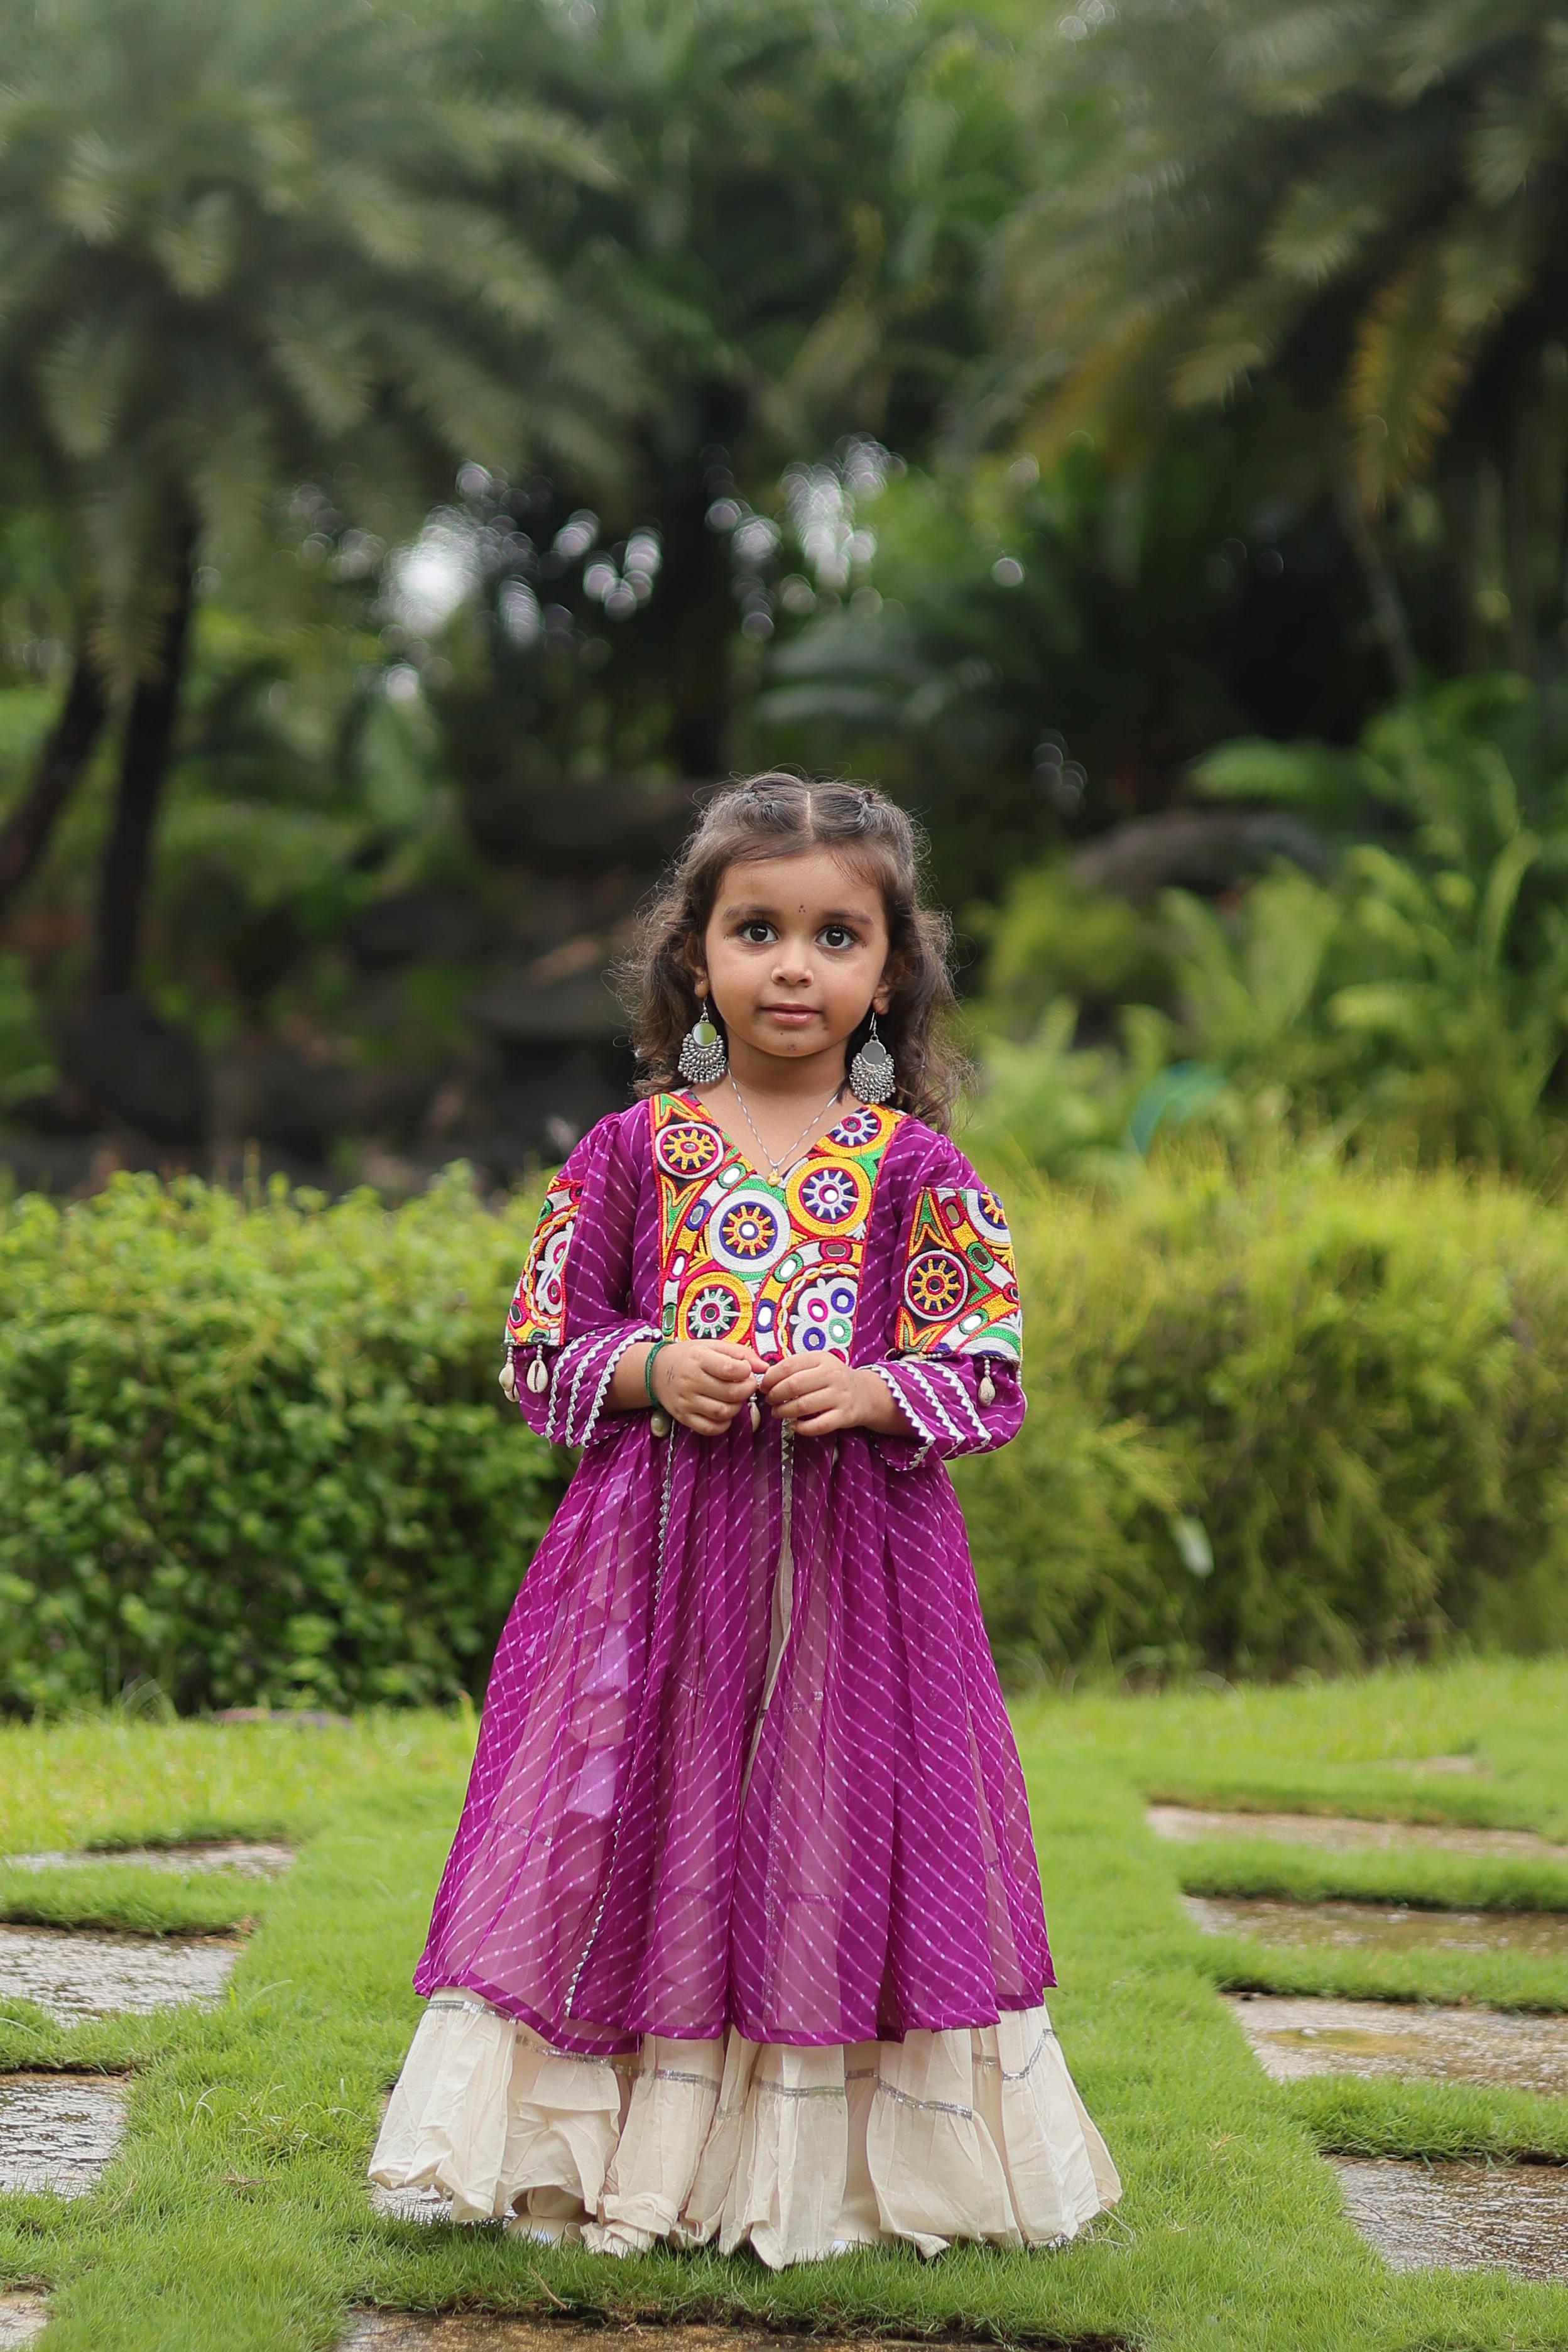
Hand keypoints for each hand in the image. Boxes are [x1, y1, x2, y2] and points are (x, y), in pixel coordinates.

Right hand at [651, 1338, 767, 1435]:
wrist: (657, 1370)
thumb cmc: (689, 1356)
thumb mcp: (712, 1345)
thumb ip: (740, 1353)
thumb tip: (764, 1367)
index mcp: (699, 1359)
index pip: (732, 1370)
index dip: (747, 1372)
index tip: (746, 1370)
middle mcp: (691, 1381)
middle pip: (731, 1394)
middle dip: (747, 1390)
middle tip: (746, 1385)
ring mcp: (686, 1401)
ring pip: (723, 1413)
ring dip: (737, 1407)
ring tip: (734, 1398)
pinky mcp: (683, 1417)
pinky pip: (710, 1428)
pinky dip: (724, 1423)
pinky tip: (724, 1412)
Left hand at [756, 1350, 888, 1437]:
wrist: (865, 1393)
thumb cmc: (833, 1379)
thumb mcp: (818, 1364)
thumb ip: (795, 1368)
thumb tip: (766, 1377)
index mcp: (821, 1359)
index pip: (788, 1366)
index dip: (770, 1378)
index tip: (764, 1386)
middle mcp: (832, 1375)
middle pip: (793, 1386)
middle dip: (774, 1395)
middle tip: (769, 1401)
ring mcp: (840, 1396)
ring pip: (803, 1406)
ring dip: (784, 1411)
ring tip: (778, 1412)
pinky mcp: (844, 1416)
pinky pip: (818, 1425)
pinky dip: (801, 1428)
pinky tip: (794, 1425)